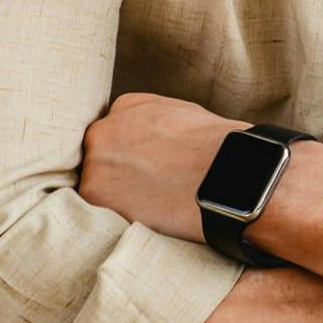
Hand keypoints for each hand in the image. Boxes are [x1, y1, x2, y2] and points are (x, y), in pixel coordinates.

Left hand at [79, 93, 248, 241]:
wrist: (227, 173)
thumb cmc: (218, 148)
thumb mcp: (186, 115)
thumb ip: (157, 122)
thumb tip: (155, 140)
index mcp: (127, 106)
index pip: (117, 131)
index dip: (132, 154)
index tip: (148, 167)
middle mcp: (104, 129)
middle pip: (101, 156)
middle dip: (120, 173)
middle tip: (147, 190)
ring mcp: (95, 160)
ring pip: (97, 183)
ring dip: (116, 196)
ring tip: (150, 206)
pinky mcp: (94, 193)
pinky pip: (96, 209)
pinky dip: (117, 216)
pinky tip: (145, 216)